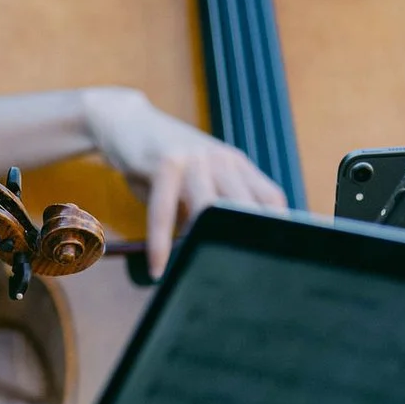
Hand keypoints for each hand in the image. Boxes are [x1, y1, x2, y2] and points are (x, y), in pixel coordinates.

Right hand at [83, 84, 288, 276]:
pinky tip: (158, 266)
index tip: (274, 260)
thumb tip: (215, 253)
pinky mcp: (164, 162)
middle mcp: (221, 160)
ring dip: (202, 243)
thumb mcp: (193, 182)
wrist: (126, 122)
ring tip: (195, 273)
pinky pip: (164, 211)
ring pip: (210, 207)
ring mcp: (194, 159)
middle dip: (243, 242)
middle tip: (238, 280)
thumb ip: (208, 211)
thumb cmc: (162, 163)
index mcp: (236, 165)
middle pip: (245, 206)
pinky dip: (160, 243)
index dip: (278, 228)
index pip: (271, 198)